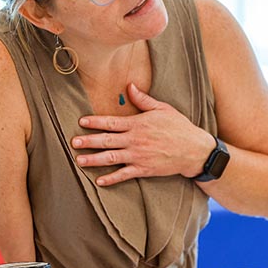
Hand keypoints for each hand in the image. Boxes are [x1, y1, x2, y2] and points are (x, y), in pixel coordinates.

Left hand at [71, 83, 214, 185]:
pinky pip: (124, 175)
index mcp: (138, 124)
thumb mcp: (163, 109)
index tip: (82, 122)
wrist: (194, 150)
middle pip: (106, 140)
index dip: (95, 122)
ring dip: (94, 160)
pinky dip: (111, 178)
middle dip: (88, 141)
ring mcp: (138, 156)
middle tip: (73, 142)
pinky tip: (99, 180)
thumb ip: (144, 100)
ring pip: (111, 158)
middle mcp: (135, 140)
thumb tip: (130, 86)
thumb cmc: (179, 128)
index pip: (111, 122)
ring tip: (79, 160)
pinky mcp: (143, 169)